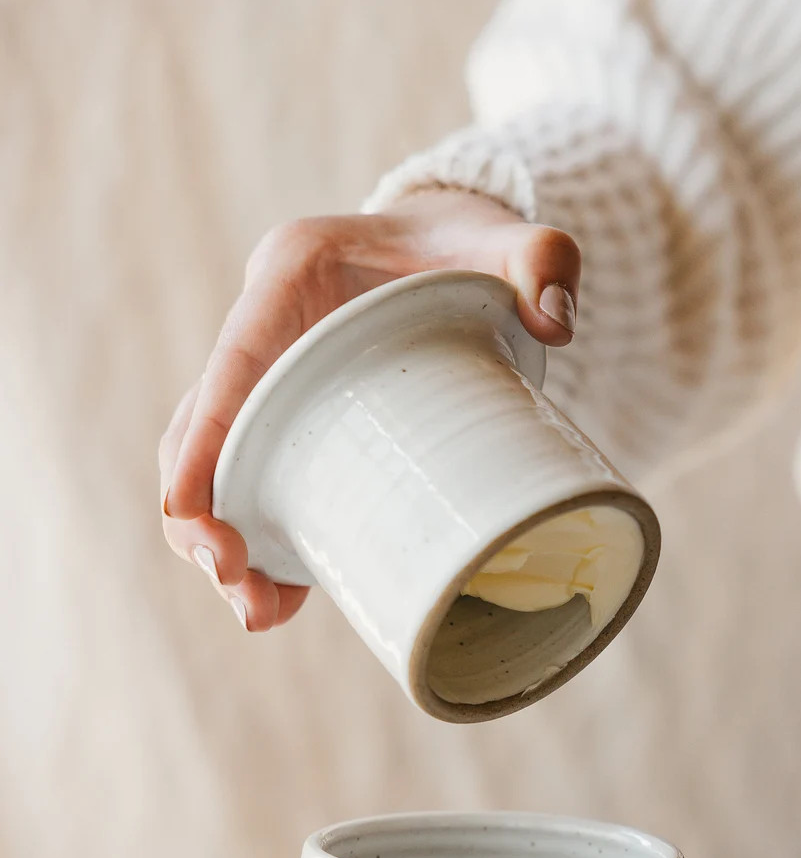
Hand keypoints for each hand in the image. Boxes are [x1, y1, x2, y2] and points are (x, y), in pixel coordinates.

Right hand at [159, 190, 580, 630]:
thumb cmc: (473, 248)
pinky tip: (279, 606)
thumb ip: (544, 259)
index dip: (204, 439)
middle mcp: (264, 332)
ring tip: (259, 613)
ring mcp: (273, 386)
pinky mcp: (295, 429)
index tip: (188, 509)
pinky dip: (263, 550)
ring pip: (220, 473)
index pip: (232, 363)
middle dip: (202, 513)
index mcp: (291, 276)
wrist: (458, 255)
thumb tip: (555, 322)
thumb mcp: (515, 243)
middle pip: (202, 431)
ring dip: (221, 545)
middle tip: (235, 578)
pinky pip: (258, 492)